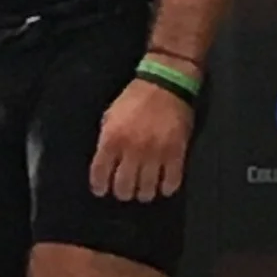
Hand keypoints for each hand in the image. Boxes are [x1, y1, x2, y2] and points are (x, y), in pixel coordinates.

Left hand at [90, 76, 192, 203]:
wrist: (165, 83)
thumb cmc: (135, 98)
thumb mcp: (111, 116)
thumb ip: (107, 140)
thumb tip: (105, 165)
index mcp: (112, 138)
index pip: (100, 174)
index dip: (99, 186)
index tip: (102, 190)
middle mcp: (132, 149)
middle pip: (124, 187)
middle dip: (123, 192)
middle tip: (126, 189)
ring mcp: (155, 153)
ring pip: (147, 190)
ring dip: (144, 192)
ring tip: (145, 188)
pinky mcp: (176, 153)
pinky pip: (171, 182)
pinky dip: (166, 188)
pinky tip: (164, 185)